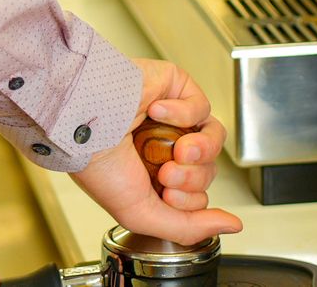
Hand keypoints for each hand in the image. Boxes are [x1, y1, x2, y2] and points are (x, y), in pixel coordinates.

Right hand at [70, 58, 242, 245]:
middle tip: (166, 173)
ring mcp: (171, 118)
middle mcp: (163, 148)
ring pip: (212, 139)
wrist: (83, 124)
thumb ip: (188, 227)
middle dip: (191, 177)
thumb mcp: (140, 213)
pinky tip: (156, 112)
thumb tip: (233, 226)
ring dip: (200, 150)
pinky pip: (201, 106)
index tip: (164, 192)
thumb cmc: (97, 165)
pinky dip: (183, 112)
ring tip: (179, 149)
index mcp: (153, 177)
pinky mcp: (175, 88)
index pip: (197, 194)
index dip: (189, 198)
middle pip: (207, 169)